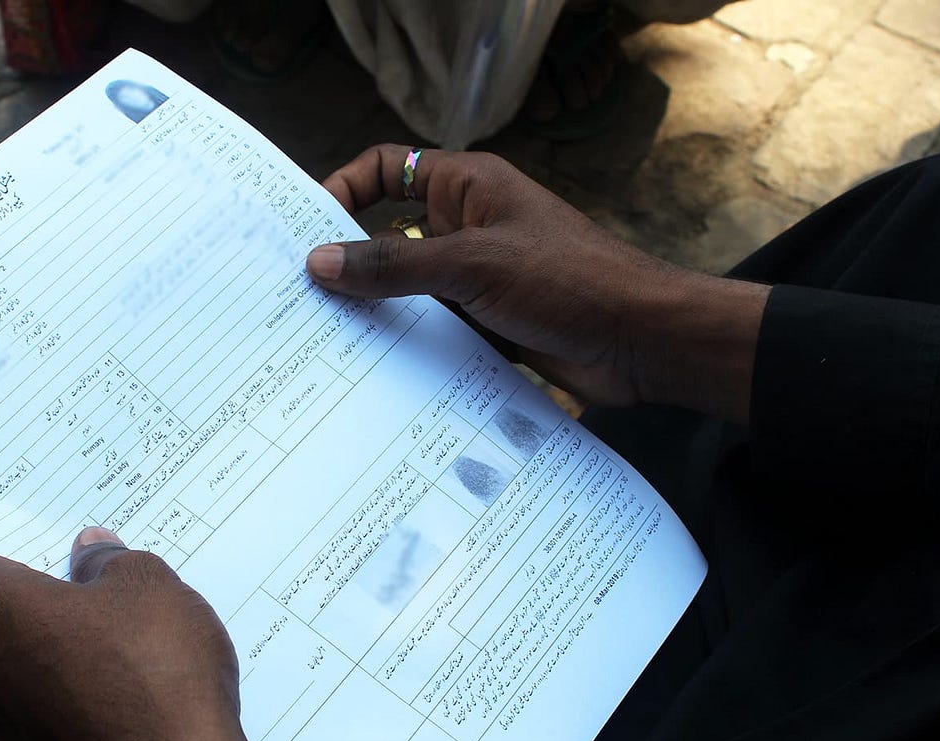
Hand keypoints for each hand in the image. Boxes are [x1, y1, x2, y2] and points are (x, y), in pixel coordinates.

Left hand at [0, 525, 287, 740]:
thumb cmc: (156, 671)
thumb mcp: (148, 585)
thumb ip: (109, 561)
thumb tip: (89, 553)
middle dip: (40, 596)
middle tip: (93, 580)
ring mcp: (11, 726)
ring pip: (27, 667)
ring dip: (64, 649)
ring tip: (130, 640)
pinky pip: (53, 714)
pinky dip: (81, 698)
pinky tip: (133, 696)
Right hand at [306, 144, 769, 423]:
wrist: (642, 342)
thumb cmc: (570, 281)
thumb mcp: (472, 266)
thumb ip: (394, 266)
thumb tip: (320, 263)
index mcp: (467, 187)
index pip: (387, 168)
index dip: (342, 189)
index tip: (306, 230)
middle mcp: (468, 226)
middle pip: (388, 233)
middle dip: (348, 261)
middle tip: (297, 294)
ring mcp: (477, 278)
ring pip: (408, 289)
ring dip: (376, 311)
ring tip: (323, 340)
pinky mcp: (488, 323)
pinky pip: (432, 329)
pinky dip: (407, 346)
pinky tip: (373, 371)